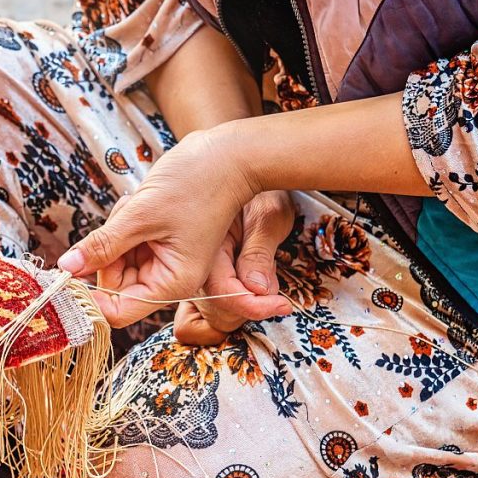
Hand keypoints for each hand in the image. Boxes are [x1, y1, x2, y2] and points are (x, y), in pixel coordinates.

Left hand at [56, 128, 259, 327]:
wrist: (228, 155)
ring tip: (136, 206)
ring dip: (115, 233)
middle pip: (114, 285)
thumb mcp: (141, 215)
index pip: (118, 311)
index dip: (91, 296)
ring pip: (117, 261)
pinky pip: (126, 243)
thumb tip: (66, 267)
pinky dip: (124, 224)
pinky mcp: (160, 243)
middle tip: (121, 220)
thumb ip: (102, 245)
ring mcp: (165, 260)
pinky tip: (139, 203)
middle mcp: (170, 278)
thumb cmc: (196, 183)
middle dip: (106, 253)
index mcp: (172, 283)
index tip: (72, 267)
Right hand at [174, 191, 294, 344]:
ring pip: (218, 305)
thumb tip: (257, 289)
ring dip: (247, 302)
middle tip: (277, 296)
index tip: (281, 305)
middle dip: (248, 306)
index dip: (251, 305)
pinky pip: (222, 295)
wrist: (248, 170)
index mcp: (205, 245)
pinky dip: (243, 296)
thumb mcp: (268, 217)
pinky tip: (261, 281)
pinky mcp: (209, 269)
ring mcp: (199, 265)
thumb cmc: (262, 190)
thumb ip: (259, 254)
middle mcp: (196, 258)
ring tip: (270, 283)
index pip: (222, 290)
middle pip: (216, 304)